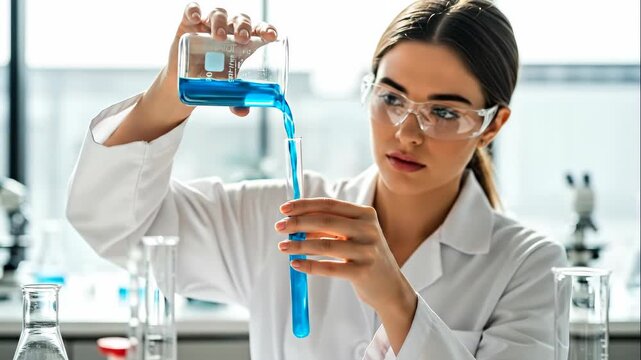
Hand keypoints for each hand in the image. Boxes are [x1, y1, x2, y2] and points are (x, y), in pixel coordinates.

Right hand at [167, 3, 278, 116]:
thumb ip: (236, 100)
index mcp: (244, 42)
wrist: (185, 80)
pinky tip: (197, 18)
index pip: (259, 29)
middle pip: (241, 19)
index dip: (267, 29)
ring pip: (219, 13)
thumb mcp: (226, 90)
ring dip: (221, 20)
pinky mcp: (189, 23)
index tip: (272, 37)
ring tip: (218, 36)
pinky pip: (192, 10)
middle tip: (242, 39)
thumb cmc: (212, 78)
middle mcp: (229, 30)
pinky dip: (195, 11)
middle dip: (243, 26)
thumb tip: (244, 112)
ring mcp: (209, 24)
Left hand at [274, 198, 415, 313]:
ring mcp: (367, 251)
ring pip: (324, 245)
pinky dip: (309, 265)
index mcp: (366, 214)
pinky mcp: (362, 272)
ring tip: (283, 246)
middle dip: (298, 223)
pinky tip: (295, 264)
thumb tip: (296, 223)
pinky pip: (329, 267)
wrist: (390, 287)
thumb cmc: (366, 256)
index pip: (330, 205)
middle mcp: (368, 229)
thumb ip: (331, 226)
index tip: (284, 209)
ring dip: (299, 245)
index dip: (304, 205)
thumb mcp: (355, 235)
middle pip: (325, 221)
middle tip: (279, 227)